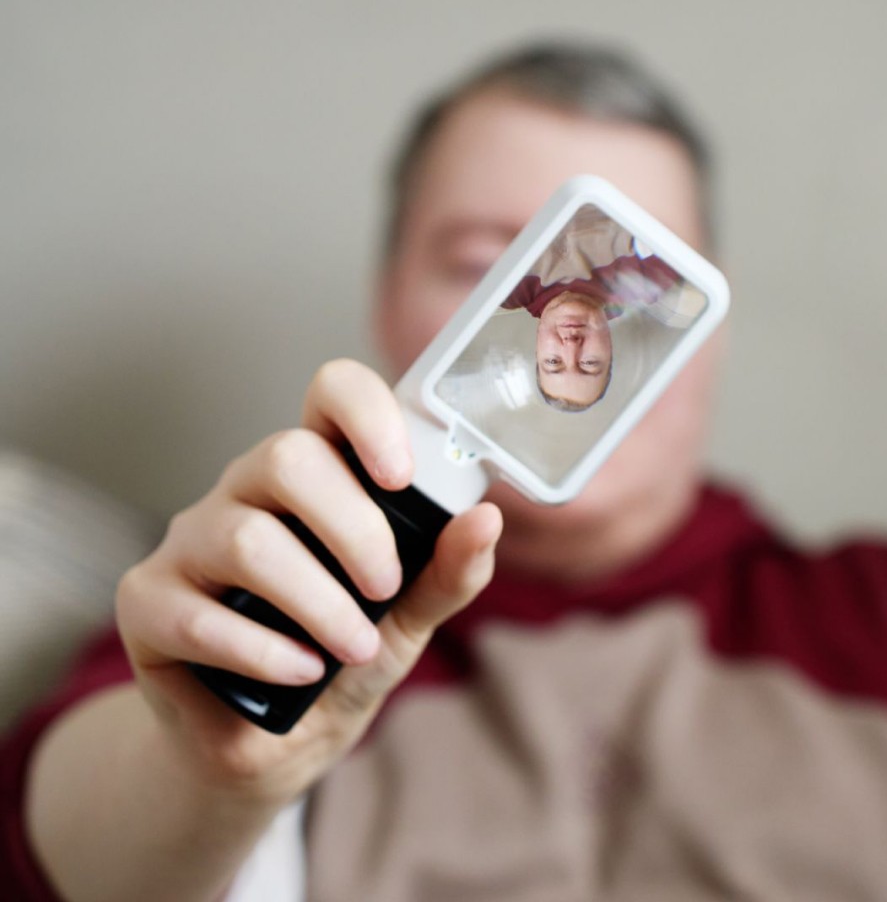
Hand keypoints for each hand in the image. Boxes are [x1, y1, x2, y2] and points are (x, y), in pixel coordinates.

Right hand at [115, 359, 501, 805]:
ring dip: (318, 602)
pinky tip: (299, 672)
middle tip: (384, 588)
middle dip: (353, 529)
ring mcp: (191, 540)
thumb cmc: (343, 657)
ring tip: (353, 648)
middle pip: (286, 458)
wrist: (274, 745)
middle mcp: (247, 489)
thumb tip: (486, 520)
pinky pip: (199, 615)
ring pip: (248, 539)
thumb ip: (447, 570)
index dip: (366, 415)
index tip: (401, 476)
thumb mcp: (410, 617)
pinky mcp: (148, 601)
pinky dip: (265, 650)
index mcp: (317, 473)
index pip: (330, 394)